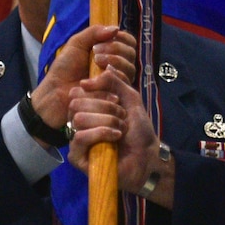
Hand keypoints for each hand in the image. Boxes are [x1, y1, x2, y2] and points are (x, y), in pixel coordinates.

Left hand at [33, 26, 137, 131]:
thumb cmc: (65, 68)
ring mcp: (117, 83)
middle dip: (115, 49)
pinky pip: (123, 84)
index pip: (129, 43)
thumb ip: (94, 32)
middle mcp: (118, 68)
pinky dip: (114, 76)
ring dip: (115, 61)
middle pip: (131, 54)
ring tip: (95, 62)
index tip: (110, 36)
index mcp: (111, 53)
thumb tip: (116, 28)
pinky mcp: (115, 96)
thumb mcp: (77, 43)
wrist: (56, 90)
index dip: (123, 38)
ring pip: (129, 69)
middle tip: (95, 52)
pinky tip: (100, 75)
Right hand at [68, 70, 164, 199]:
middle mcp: (79, 123)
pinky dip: (101, 133)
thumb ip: (115, 81)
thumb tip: (102, 67)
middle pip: (76, 103)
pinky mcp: (77, 157)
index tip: (117, 99)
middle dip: (104, 107)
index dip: (97, 91)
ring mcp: (76, 140)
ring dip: (106, 121)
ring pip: (78, 119)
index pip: (77, 91)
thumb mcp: (129, 98)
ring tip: (121, 128)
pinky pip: (79, 138)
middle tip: (121, 116)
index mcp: (87, 109)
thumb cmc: (138, 130)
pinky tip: (116, 136)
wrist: (148, 156)